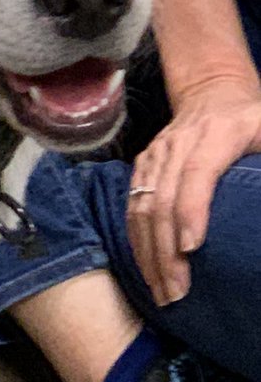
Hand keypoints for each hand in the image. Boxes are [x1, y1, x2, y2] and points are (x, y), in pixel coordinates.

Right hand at [127, 79, 260, 305]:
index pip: (196, 174)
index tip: (192, 250)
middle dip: (166, 249)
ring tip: (161, 290)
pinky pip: (132, 206)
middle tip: (177, 290)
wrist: (213, 91)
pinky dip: (137, 240)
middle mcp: (178, 144)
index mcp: (216, 134)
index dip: (191, 211)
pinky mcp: (143, 165)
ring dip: (149, 252)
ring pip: (142, 206)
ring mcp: (156, 155)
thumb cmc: (252, 118)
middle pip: (162, 199)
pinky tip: (146, 269)